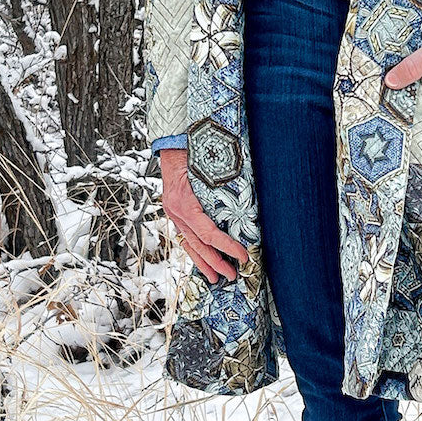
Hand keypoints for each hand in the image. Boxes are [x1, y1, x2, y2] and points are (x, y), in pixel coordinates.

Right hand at [159, 148, 249, 283]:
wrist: (171, 143)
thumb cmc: (193, 151)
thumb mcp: (209, 168)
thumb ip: (225, 186)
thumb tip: (250, 204)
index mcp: (184, 204)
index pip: (208, 234)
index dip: (227, 247)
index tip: (243, 255)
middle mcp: (176, 212)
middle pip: (198, 245)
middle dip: (216, 262)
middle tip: (233, 275)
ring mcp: (173, 213)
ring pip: (189, 244)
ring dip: (203, 262)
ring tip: (216, 277)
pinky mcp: (174, 211)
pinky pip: (185, 235)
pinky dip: (195, 249)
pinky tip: (203, 259)